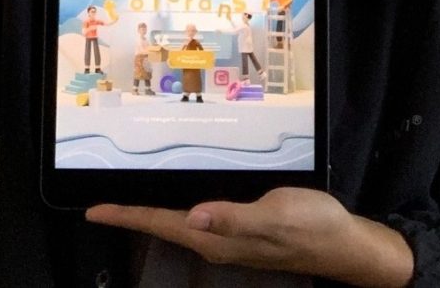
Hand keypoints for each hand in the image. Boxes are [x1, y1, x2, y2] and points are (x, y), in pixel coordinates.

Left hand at [86, 187, 412, 286]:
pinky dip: (177, 207)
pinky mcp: (241, 230)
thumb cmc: (313, 226)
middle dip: (131, 216)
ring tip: (126, 199)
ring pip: (178, 224)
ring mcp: (228, 238)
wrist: (345, 244)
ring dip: (152, 212)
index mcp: (218, 239)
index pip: (162, 225)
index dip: (127, 217)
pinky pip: (198, 219)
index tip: (94, 212)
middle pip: (163, 226)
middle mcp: (216, 242)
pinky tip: (176, 195)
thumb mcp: (275, 216)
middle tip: (100, 204)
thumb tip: (193, 217)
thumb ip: (233, 217)